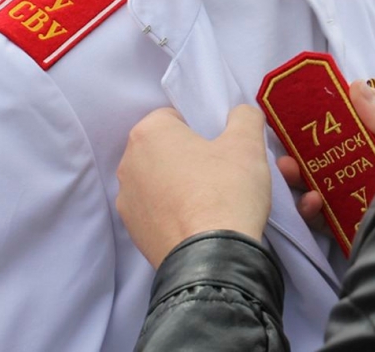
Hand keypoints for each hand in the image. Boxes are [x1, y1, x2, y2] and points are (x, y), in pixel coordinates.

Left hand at [116, 106, 271, 267]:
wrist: (213, 260)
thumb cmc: (226, 191)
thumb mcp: (247, 143)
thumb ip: (244, 116)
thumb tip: (240, 113)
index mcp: (148, 133)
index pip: (174, 117)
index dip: (200, 129)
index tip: (220, 148)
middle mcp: (128, 163)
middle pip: (163, 149)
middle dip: (186, 156)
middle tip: (218, 172)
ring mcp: (127, 200)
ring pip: (157, 180)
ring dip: (178, 185)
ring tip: (209, 200)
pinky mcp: (133, 232)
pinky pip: (155, 211)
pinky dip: (172, 212)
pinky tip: (197, 222)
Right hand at [278, 81, 374, 227]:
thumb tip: (354, 86)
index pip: (359, 116)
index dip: (332, 108)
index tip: (304, 101)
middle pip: (332, 152)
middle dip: (305, 148)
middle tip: (286, 147)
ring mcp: (365, 197)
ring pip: (323, 183)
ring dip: (302, 177)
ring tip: (291, 171)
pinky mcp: (359, 226)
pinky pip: (328, 218)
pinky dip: (314, 211)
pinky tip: (314, 205)